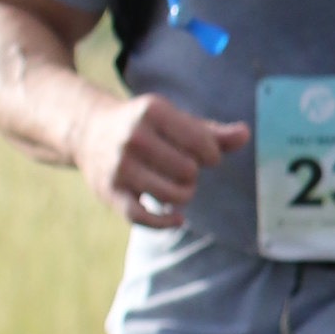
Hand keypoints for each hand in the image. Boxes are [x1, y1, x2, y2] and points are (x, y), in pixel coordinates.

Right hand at [75, 91, 248, 227]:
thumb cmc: (146, 127)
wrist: (89, 131)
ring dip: (182, 195)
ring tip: (176, 187)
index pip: (202, 145)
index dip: (211, 155)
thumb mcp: (176, 121)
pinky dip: (164, 222)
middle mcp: (134, 136)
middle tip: (181, 169)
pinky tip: (176, 217)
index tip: (202, 154)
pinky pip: (142, 217)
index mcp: (153, 111)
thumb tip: (245, 134)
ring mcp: (120, 165)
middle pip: (188, 171)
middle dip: (192, 174)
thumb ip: (212, 132)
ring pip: (171, 194)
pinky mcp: (109, 191)